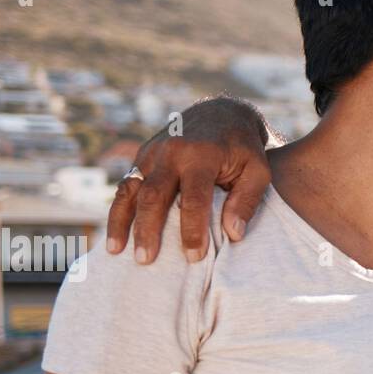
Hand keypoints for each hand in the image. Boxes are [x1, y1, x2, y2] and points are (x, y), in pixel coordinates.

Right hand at [106, 96, 275, 263]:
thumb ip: (246, 201)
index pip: (194, 198)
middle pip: (153, 195)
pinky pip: (125, 187)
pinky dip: (117, 212)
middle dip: (147, 229)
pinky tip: (114, 238)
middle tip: (145, 260)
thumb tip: (233, 234)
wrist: (222, 113)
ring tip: (115, 251)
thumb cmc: (244, 149)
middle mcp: (171, 152)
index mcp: (202, 155)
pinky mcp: (141, 157)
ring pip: (130, 189)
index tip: (194, 257)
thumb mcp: (258, 171)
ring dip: (121, 222)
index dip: (192, 229)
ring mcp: (152, 153)